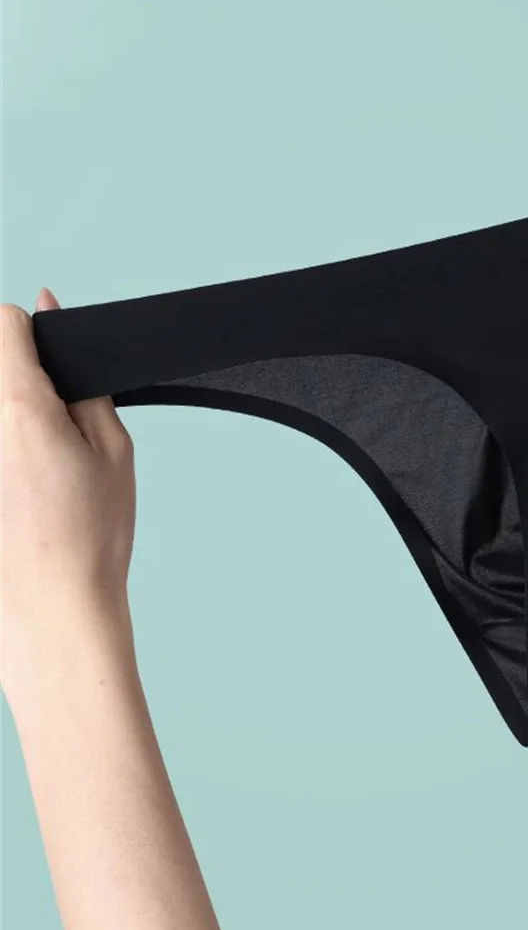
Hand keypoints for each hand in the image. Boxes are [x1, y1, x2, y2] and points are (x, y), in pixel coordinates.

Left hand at [0, 288, 136, 699]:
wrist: (53, 605)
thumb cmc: (91, 533)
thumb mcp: (114, 450)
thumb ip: (82, 385)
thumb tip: (53, 323)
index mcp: (19, 407)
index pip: (3, 324)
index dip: (32, 330)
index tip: (50, 352)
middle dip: (22, 379)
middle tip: (54, 425)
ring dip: (14, 419)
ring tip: (38, 469)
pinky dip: (11, 452)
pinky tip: (21, 492)